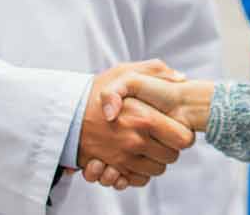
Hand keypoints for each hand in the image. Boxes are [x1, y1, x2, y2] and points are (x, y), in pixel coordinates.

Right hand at [76, 60, 190, 189]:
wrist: (66, 114)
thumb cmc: (96, 91)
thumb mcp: (125, 72)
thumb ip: (156, 71)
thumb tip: (180, 78)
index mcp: (145, 118)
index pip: (183, 139)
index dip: (182, 134)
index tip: (175, 128)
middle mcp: (136, 141)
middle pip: (172, 157)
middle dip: (170, 148)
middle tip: (162, 138)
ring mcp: (123, 157)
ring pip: (156, 170)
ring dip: (155, 161)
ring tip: (148, 147)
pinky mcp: (111, 168)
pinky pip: (138, 179)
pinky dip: (139, 173)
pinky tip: (136, 158)